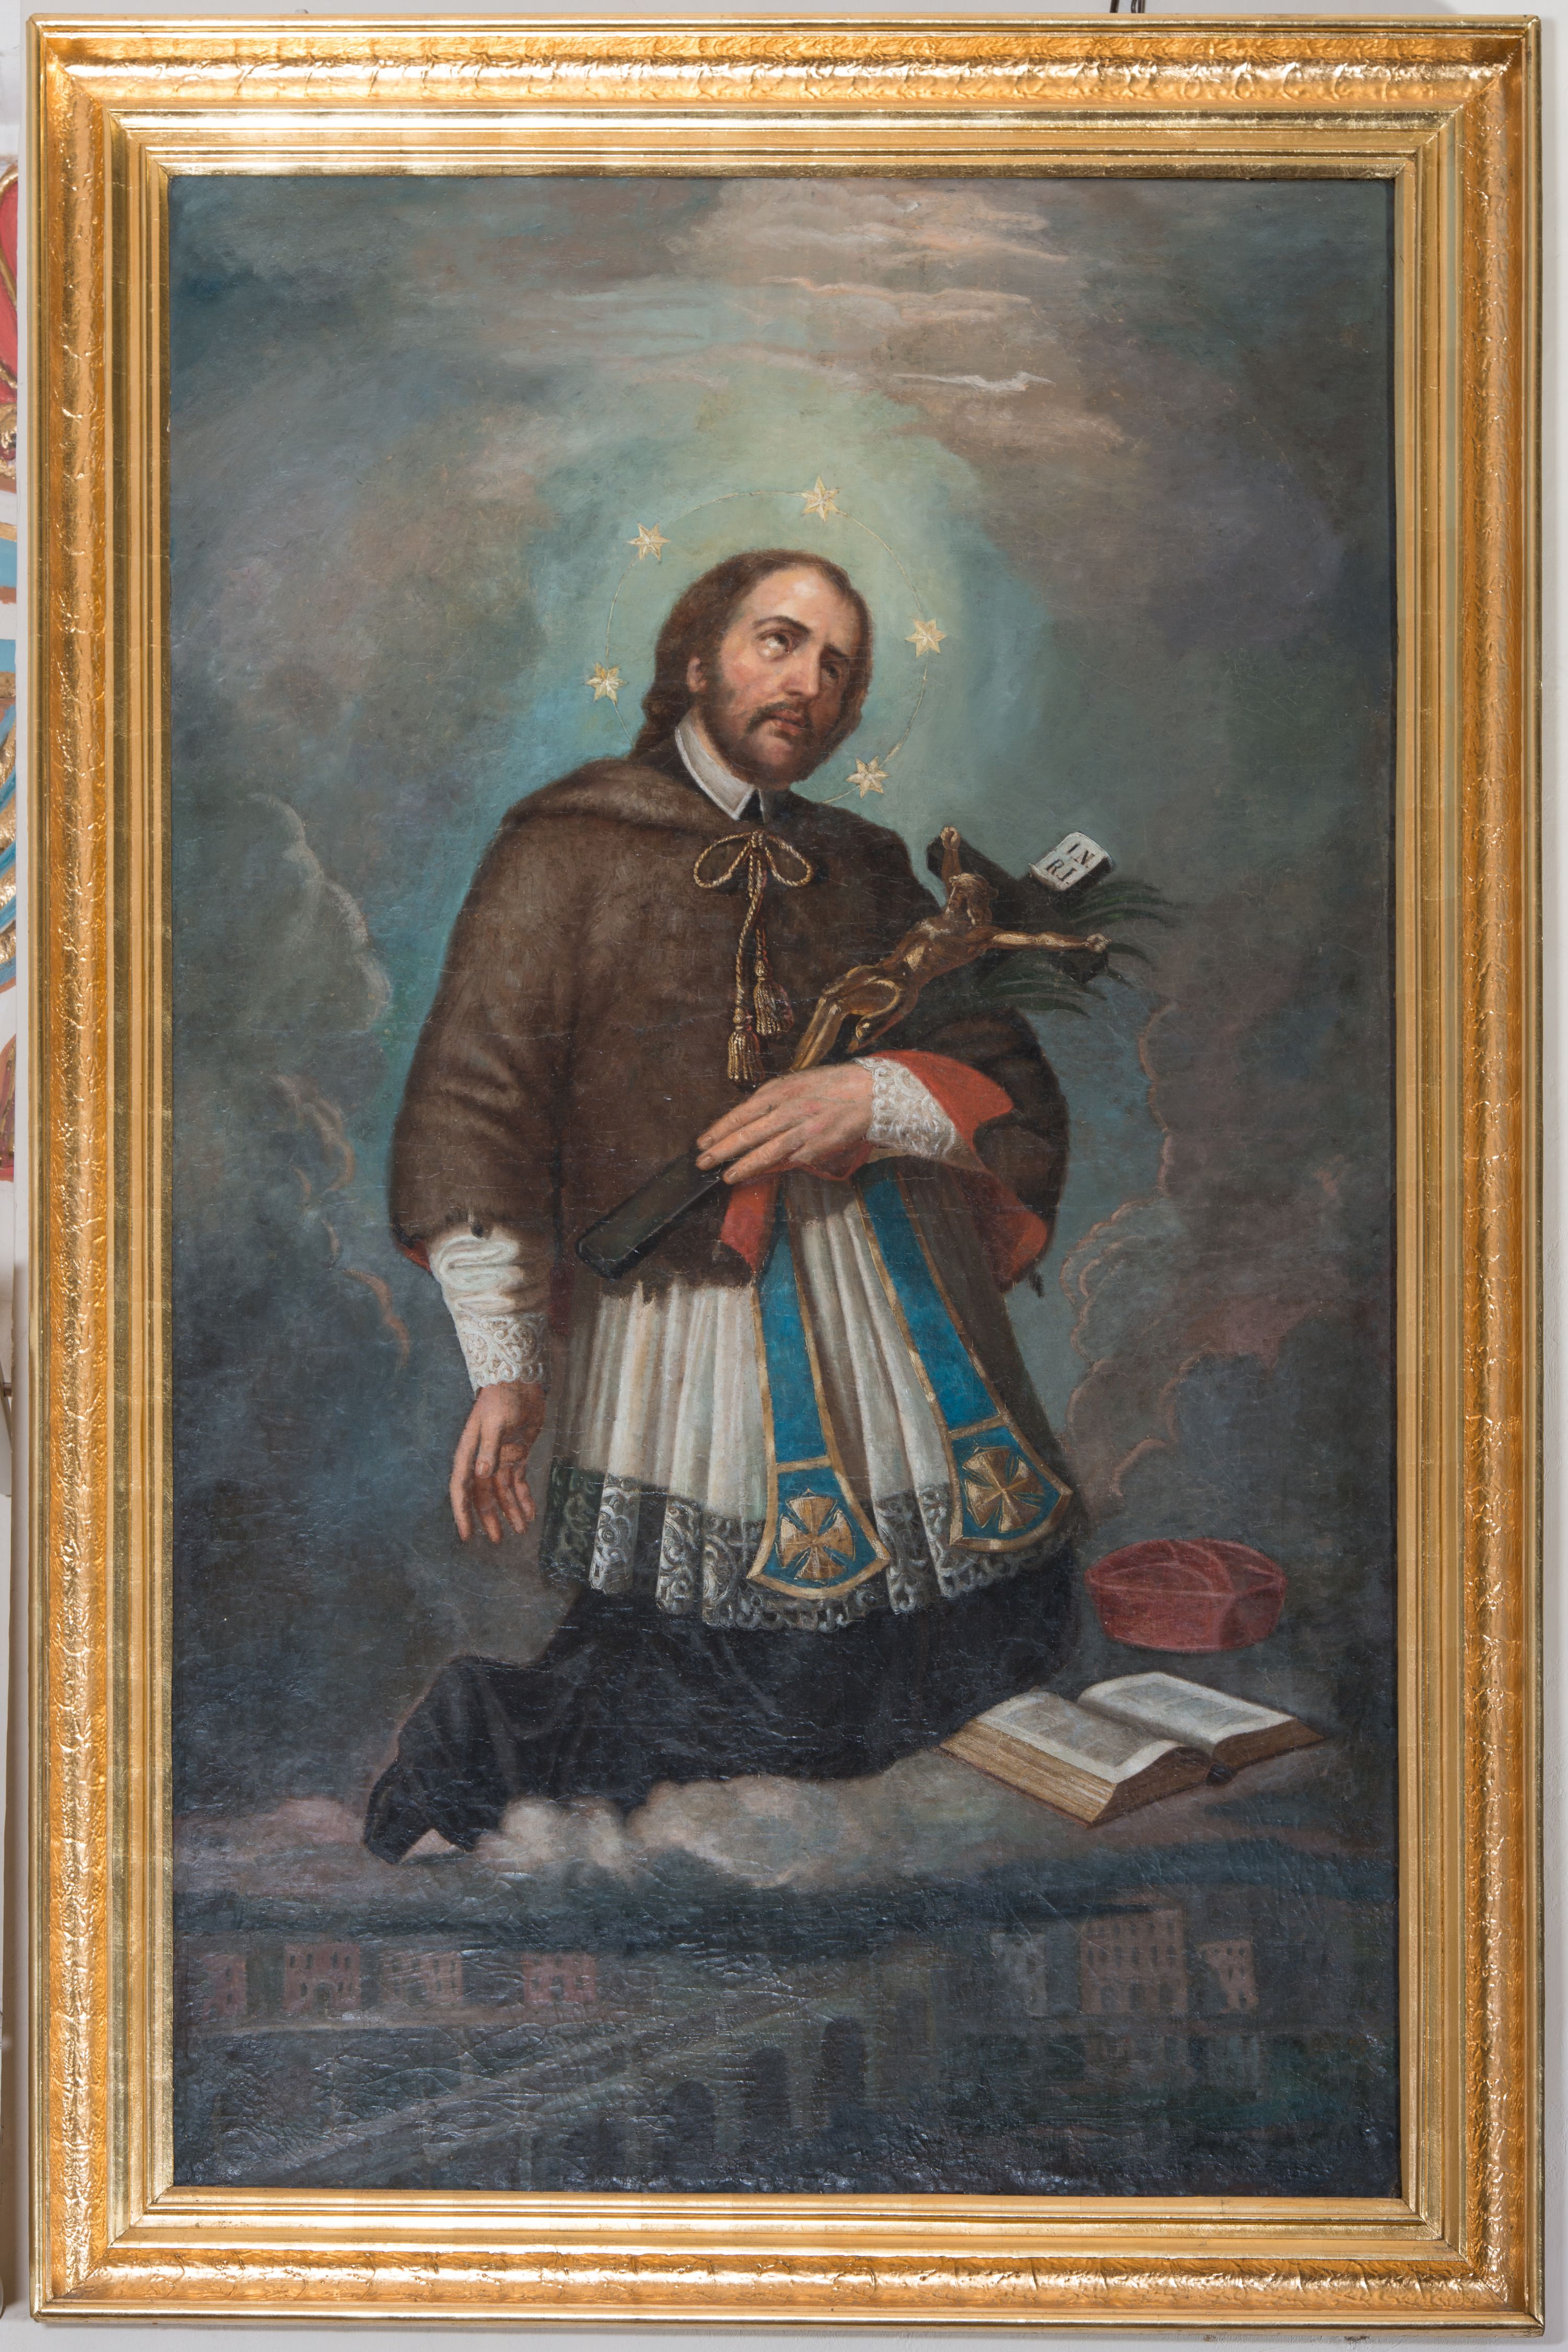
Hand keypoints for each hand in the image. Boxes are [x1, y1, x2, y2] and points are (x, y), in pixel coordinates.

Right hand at [450, 1379, 546, 1543]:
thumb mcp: (496, 1422)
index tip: (467, 1534)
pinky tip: (531, 1513)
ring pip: (502, 1492)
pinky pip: (518, 1482)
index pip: (463, 1487)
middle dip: (490, 1517)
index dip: (463, 1512)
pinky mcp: (517, 1455)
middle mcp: (482, 1459)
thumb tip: (480, 1475)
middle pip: (483, 1494)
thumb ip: (488, 1448)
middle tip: (498, 1540)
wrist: (521, 1381)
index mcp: (470, 1452)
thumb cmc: (504, 1397)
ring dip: (510, 1511)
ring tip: (520, 1530)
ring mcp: (500, 1458)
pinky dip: (524, 1497)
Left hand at [696, 1063, 874, 1184]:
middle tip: (702, 1162)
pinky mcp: (817, 1148)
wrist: (870, 1093)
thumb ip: (772, 1101)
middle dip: (722, 1150)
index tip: (703, 1141)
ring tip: (727, 1176)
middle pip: (748, 1134)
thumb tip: (747, 1119)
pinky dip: (774, 1168)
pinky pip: (790, 1161)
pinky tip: (759, 1174)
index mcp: (781, 1091)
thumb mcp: (797, 1082)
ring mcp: (804, 1131)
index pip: (741, 1113)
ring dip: (744, 1166)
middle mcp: (790, 1110)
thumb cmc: (832, 1085)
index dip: (720, 1129)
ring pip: (767, 1152)